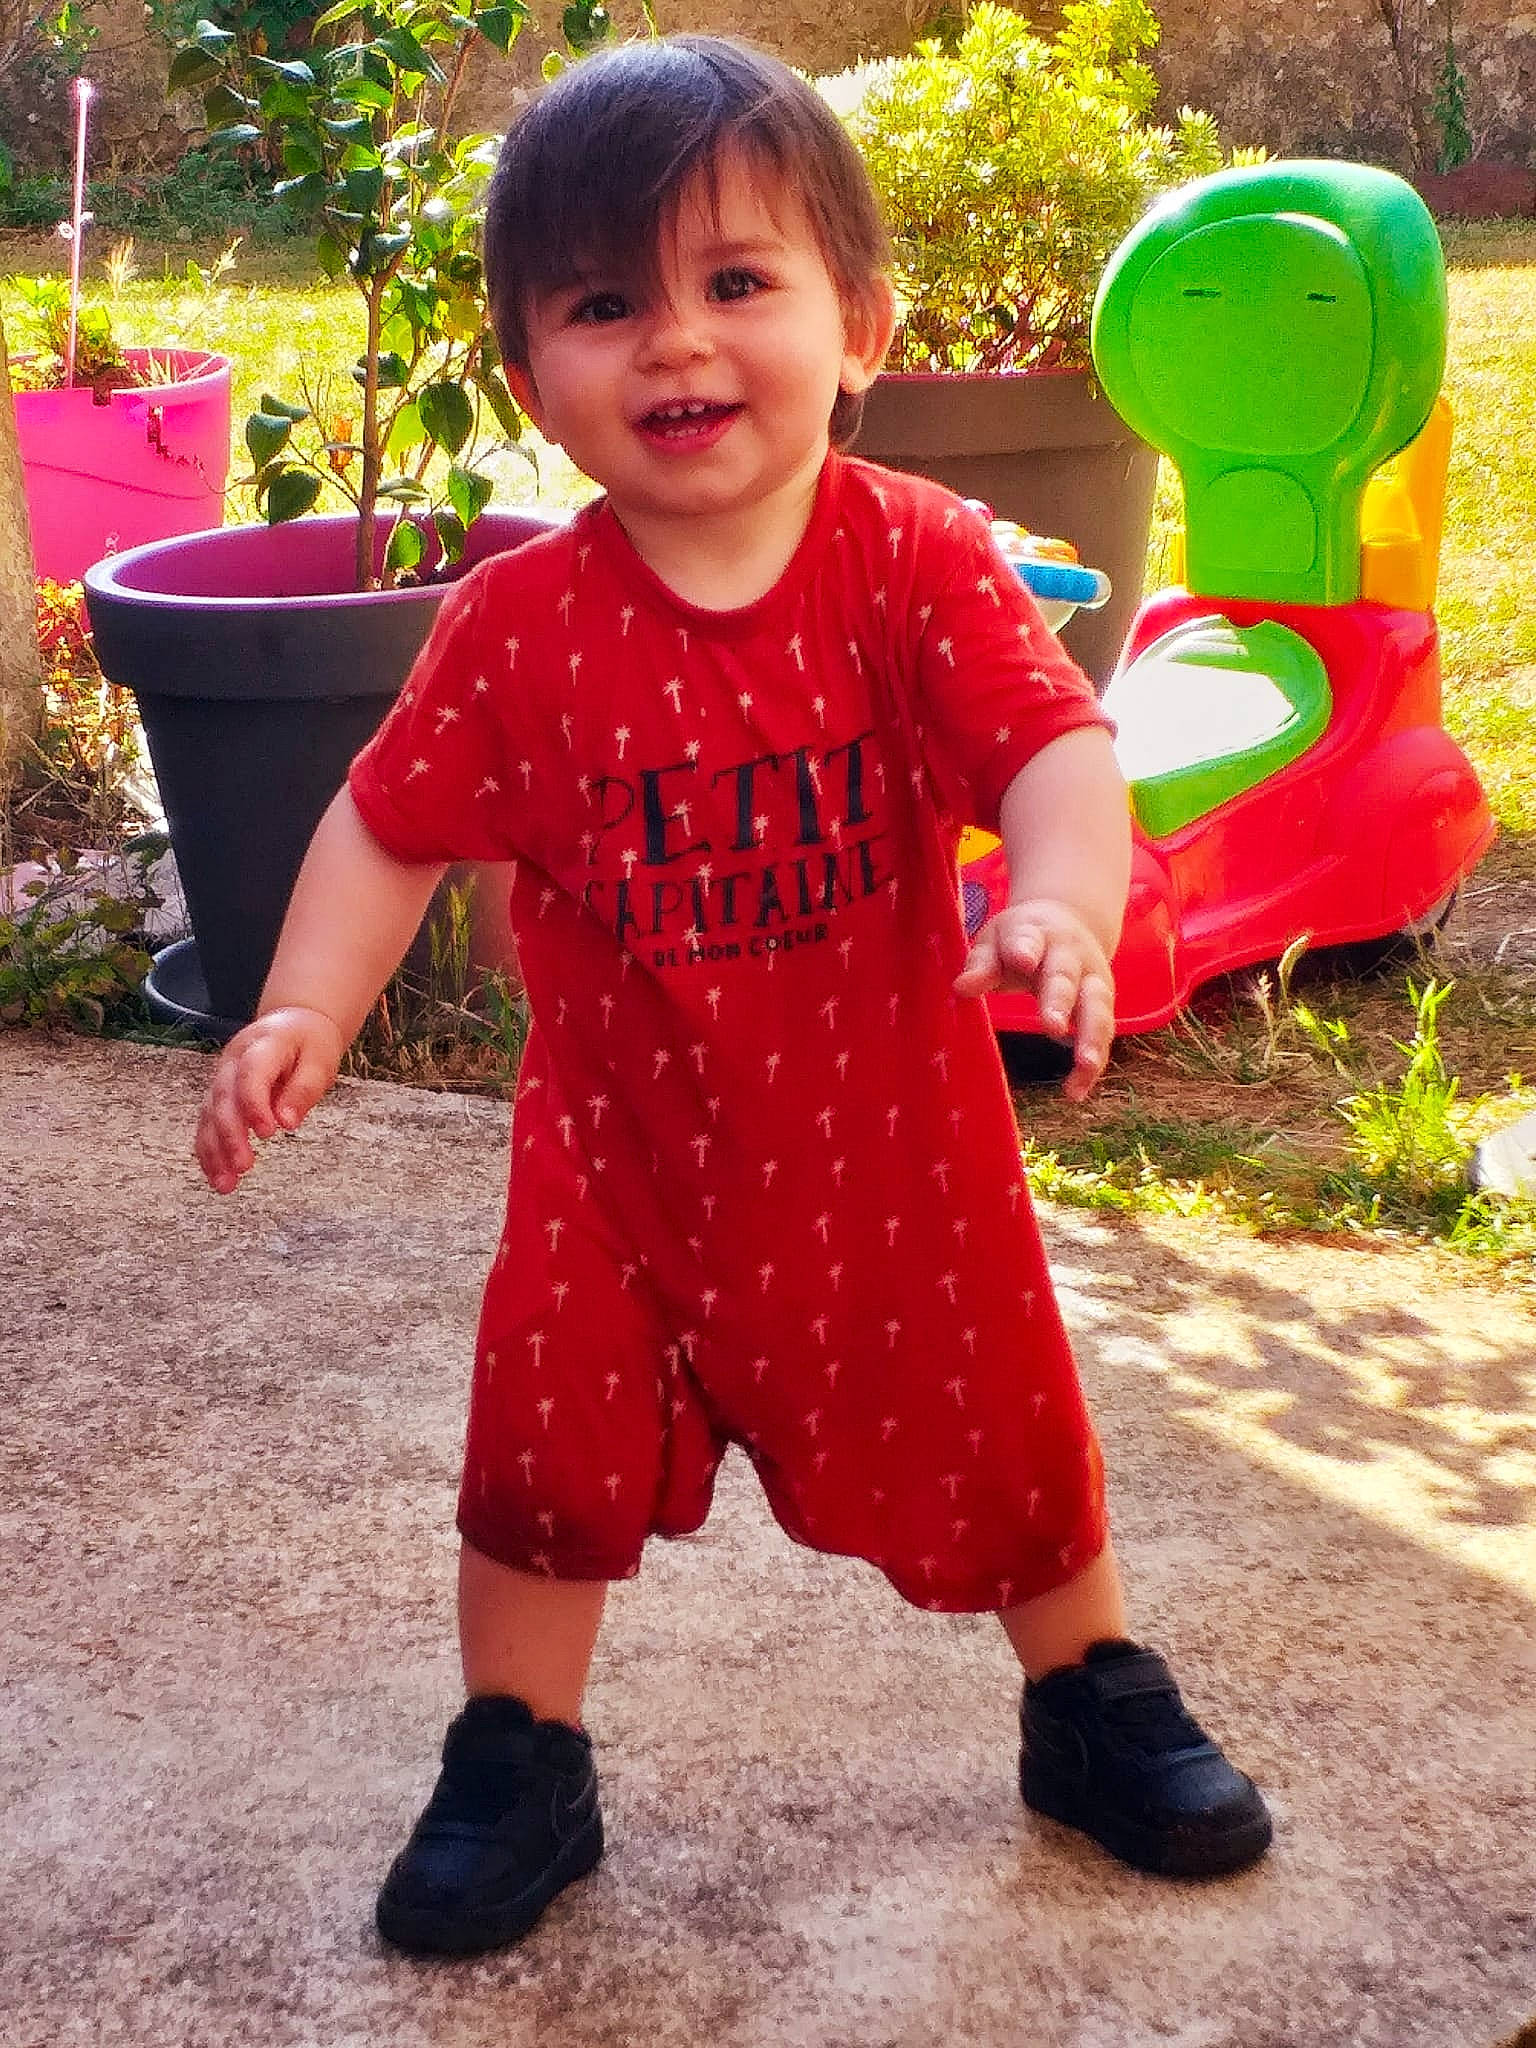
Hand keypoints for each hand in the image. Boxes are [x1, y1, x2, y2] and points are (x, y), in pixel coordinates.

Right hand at [194, 1005, 345, 1193]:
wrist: (294, 1023)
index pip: (252, 1074)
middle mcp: (233, 1059)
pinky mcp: (218, 1094)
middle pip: (224, 1097)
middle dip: (230, 1134)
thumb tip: (287, 1122)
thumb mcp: (320, 1061)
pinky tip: (215, 1176)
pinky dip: (209, 1150)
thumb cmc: (310, 1044)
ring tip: (225, 1184)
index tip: (269, 1133)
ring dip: (214, 1150)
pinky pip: (207, 1122)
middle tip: (244, 1166)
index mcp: (263, 1044)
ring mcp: (221, 1076)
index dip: (255, 1103)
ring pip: (209, 1114)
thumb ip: (303, 1090)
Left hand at [953, 898, 1114, 1100]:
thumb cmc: (1022, 939)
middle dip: (1060, 1000)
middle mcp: (1070, 955)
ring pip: (1097, 1007)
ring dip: (1092, 1037)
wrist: (1070, 919)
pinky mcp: (1103, 1003)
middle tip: (1051, 1025)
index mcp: (1036, 933)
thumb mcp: (995, 942)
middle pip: (1066, 977)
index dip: (1025, 949)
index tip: (1022, 960)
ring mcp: (1093, 978)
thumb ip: (981, 964)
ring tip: (1084, 1065)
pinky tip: (1076, 1091)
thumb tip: (961, 988)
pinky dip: (1093, 1064)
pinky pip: (1102, 1034)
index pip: (1029, 939)